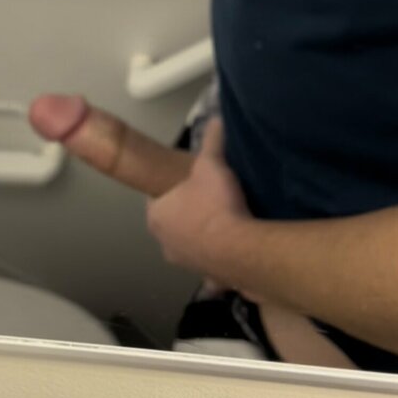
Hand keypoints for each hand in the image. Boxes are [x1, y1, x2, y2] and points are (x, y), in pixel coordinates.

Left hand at [146, 118, 251, 284]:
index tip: (190, 181)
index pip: (156, 199)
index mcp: (156, 216)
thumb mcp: (212, 164)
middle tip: (211, 199)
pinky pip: (213, 266)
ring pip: (191, 246)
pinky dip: (222, 259)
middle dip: (189, 213)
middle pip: (174, 223)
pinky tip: (237, 249)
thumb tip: (215, 119)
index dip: (172, 189)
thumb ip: (211, 141)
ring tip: (227, 222)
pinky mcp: (210, 278)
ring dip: (204, 237)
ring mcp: (186, 264)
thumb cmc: (216, 205)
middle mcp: (165, 244)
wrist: (241, 248)